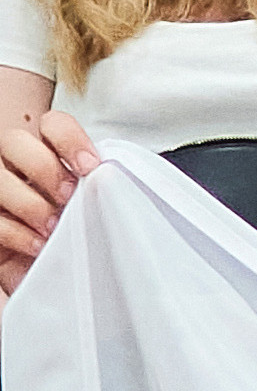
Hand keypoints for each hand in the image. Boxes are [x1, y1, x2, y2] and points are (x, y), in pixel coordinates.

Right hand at [0, 106, 98, 295]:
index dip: (69, 139)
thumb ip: (96, 188)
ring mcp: (0, 191)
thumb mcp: (92, 205)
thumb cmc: (76, 231)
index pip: (52, 124)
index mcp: (45, 153)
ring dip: (29, 203)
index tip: (90, 166)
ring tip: (53, 227)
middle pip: (14, 141)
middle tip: (68, 196)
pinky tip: (38, 244)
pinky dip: (17, 233)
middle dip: (44, 168)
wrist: (44, 266)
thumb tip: (111, 183)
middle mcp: (15, 165)